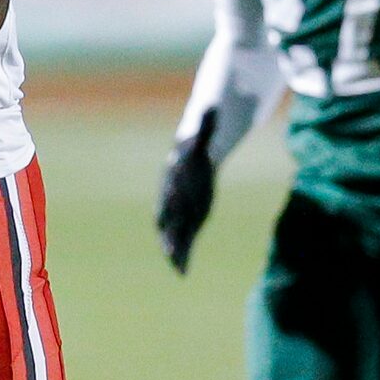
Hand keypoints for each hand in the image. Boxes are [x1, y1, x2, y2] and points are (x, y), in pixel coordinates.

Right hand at [157, 118, 217, 273]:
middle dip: (168, 234)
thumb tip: (213, 106)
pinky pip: (182, 242)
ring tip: (177, 268)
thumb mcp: (201, 140)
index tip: (166, 216)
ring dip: (173, 252)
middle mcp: (169, 201)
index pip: (167, 194)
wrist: (188, 165)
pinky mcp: (186, 224)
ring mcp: (176, 215)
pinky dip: (182, 257)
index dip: (167, 205)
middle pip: (167, 220)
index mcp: (171, 182)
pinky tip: (184, 273)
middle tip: (169, 249)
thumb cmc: (194, 155)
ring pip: (172, 235)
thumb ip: (206, 127)